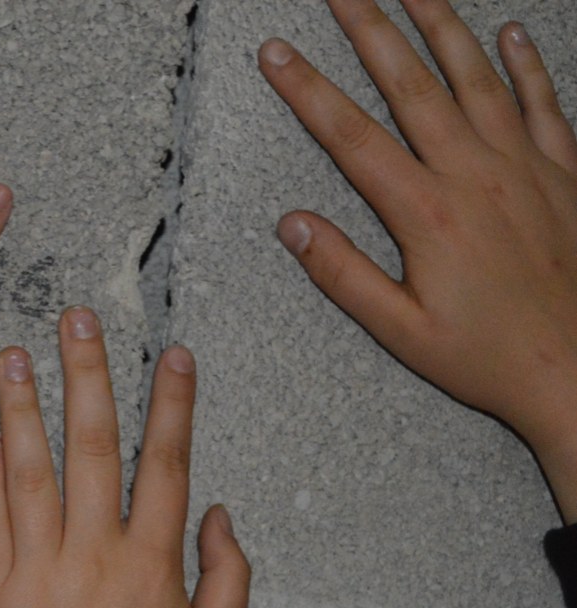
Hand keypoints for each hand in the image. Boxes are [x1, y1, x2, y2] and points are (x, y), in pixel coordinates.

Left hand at [0, 308, 250, 607]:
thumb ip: (227, 579)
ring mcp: (38, 573)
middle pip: (92, 447)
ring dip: (22, 407)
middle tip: (77, 320)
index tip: (172, 356)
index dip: (171, 404)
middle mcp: (95, 557)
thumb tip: (220, 515)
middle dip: (87, 375)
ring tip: (14, 355)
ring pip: (30, 472)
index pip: (165, 464)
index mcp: (153, 567)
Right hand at [260, 0, 576, 522]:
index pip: (352, 137)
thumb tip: (292, 224)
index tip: (277, 53)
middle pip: (412, 85)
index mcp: (427, 214)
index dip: (308, 90)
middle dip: (371, 30)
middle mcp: (475, 175)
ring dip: (442, 27)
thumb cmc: (488, 357)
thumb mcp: (400, 330)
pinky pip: (543, 102)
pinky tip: (508, 34)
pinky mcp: (562, 174)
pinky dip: (525, 64)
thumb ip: (343, 273)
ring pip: (477, 78)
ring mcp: (524, 167)